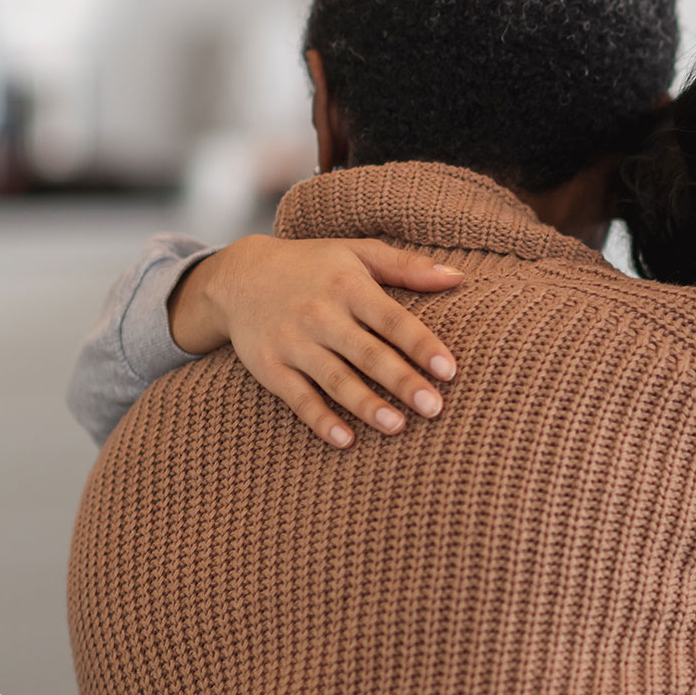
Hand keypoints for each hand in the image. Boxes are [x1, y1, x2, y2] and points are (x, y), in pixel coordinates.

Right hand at [168, 234, 464, 447]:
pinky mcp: (268, 366)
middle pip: (367, 353)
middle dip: (401, 381)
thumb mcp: (358, 254)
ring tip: (398, 427)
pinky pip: (297, 397)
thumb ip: (408, 267)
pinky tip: (345, 440)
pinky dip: (319, 419)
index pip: (392, 319)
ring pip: (334, 379)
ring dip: (366, 405)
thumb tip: (458, 277)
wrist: (238, 276)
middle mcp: (320, 315)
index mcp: (349, 287)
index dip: (421, 345)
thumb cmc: (313, 266)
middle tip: (434, 407)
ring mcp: (292, 342)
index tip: (450, 370)